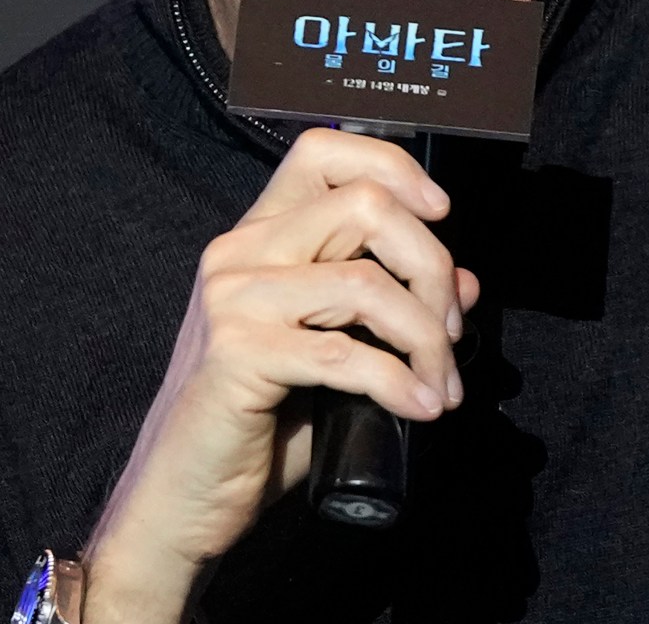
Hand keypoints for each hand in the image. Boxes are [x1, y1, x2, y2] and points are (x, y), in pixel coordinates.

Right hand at [82, 128, 478, 623]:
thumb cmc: (258, 426)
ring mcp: (233, 299)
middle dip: (431, 266)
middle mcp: (239, 251)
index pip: (322, 150)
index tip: (440, 214)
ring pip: (365, 282)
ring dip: (425, 337)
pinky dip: (398, 382)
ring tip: (440, 386)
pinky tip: (420, 408)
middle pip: (365, 207)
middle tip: (451, 332)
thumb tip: (464, 282)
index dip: (391, 167)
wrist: (184, 498)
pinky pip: (344, 354)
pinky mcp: (237, 354)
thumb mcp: (333, 356)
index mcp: (259, 237)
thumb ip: (387, 311)